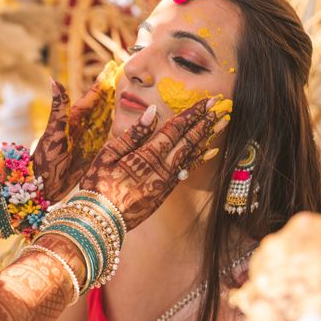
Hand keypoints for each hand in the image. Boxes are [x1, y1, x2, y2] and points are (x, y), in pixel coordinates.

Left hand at [31, 61, 120, 201]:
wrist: (43, 184)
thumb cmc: (45, 158)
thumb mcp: (53, 131)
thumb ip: (59, 108)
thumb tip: (54, 80)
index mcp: (76, 117)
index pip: (93, 94)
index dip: (104, 80)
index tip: (113, 64)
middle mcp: (84, 125)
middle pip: (103, 103)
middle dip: (115, 89)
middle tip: (129, 74)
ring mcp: (90, 138)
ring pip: (108, 117)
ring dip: (119, 106)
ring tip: (133, 94)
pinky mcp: (94, 151)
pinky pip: (110, 136)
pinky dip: (120, 127)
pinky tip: (129, 123)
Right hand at [79, 96, 226, 229]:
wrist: (99, 220)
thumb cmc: (98, 183)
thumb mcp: (108, 154)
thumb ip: (133, 134)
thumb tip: (152, 112)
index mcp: (147, 155)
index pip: (175, 129)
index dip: (193, 113)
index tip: (208, 101)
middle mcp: (162, 168)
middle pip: (189, 140)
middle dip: (206, 122)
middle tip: (222, 107)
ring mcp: (166, 182)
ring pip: (192, 155)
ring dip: (208, 137)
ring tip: (222, 124)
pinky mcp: (164, 193)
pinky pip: (187, 171)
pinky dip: (199, 158)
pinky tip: (209, 151)